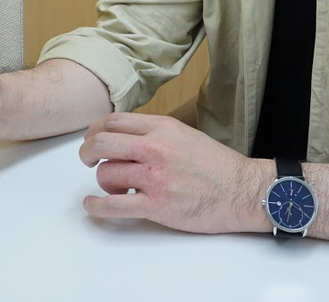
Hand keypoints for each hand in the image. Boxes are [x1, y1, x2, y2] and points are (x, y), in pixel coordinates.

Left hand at [78, 112, 270, 233]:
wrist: (242, 191)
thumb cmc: (216, 165)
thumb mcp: (185, 134)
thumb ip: (155, 132)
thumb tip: (126, 136)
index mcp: (162, 128)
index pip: (113, 121)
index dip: (95, 130)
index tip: (93, 139)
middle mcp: (155, 148)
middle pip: (101, 143)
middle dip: (87, 152)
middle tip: (87, 160)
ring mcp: (154, 178)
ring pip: (105, 174)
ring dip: (102, 182)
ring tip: (113, 187)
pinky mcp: (156, 205)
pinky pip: (114, 206)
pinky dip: (97, 207)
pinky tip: (93, 206)